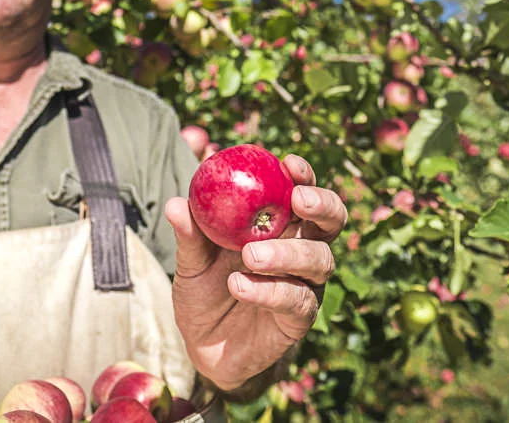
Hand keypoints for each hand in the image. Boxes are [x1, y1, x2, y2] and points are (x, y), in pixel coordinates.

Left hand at [166, 153, 346, 391]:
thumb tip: (175, 203)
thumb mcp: (191, 261)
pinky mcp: (299, 318)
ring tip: (250, 256)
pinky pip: (296, 299)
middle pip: (332, 220)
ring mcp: (305, 284)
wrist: (203, 345)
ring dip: (288, 253)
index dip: (304, 175)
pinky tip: (239, 285)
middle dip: (322, 205)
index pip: (303, 191)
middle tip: (297, 201)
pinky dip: (269, 290)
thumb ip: (189, 234)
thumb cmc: (204, 290)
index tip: (288, 163)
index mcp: (281, 225)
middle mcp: (301, 249)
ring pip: (319, 260)